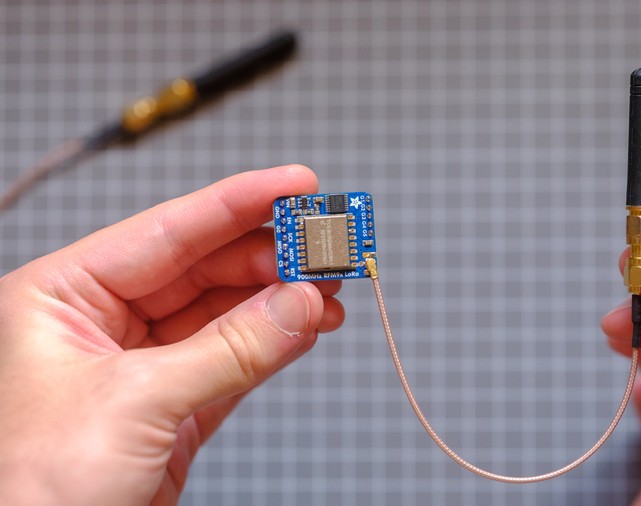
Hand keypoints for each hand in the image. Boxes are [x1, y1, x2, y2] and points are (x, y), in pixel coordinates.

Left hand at [0, 165, 344, 504]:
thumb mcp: (134, 403)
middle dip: (271, 259)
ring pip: (225, 316)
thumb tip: (300, 302)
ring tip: (332, 288)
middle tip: (329, 247)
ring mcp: (139, 369)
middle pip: (205, 270)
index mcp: (60, 298)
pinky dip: (276, 345)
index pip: (166, 233)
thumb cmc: (31, 494)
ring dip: (282, 303)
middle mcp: (99, 325)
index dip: (237, 203)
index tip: (297, 184)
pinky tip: (309, 325)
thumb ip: (229, 349)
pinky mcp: (171, 412)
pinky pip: (234, 363)